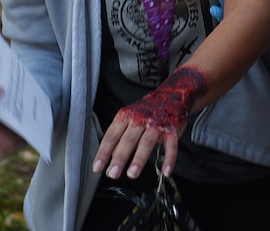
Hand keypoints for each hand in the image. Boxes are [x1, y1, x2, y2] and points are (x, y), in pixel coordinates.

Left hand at [92, 66, 207, 179]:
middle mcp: (140, 119)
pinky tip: (165, 171)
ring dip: (139, 159)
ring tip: (132, 174)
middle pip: (128, 139)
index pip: (112, 135)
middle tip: (113, 173)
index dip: (104, 152)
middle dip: (120, 157)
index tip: (97, 167)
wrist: (171, 95)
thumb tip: (110, 159)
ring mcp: (157, 124)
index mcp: (126, 116)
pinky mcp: (172, 129)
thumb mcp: (130, 120)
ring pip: (147, 141)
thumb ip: (120, 139)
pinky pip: (171, 145)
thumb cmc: (147, 111)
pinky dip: (169, 159)